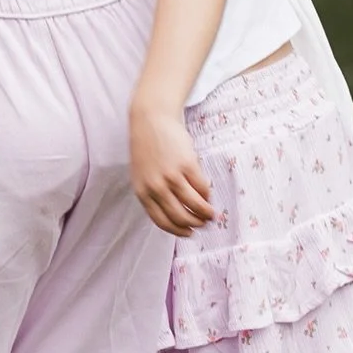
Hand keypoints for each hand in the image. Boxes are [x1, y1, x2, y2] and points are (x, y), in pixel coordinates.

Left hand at [129, 102, 213, 235]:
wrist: (150, 120)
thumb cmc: (147, 148)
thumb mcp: (142, 175)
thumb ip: (153, 194)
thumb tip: (175, 216)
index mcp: (142, 192)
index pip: (162, 221)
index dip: (178, 231)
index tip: (189, 233)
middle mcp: (156, 187)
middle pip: (180, 217)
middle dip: (195, 224)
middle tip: (204, 224)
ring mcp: (171, 176)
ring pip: (194, 205)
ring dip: (205, 213)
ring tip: (211, 214)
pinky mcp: (186, 165)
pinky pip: (201, 188)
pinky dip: (207, 195)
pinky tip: (208, 195)